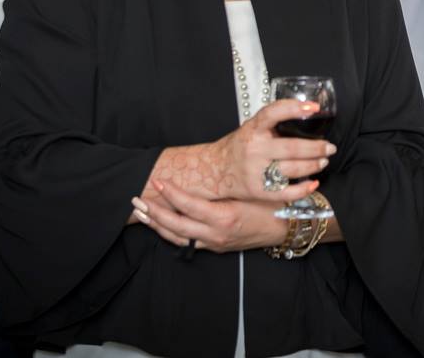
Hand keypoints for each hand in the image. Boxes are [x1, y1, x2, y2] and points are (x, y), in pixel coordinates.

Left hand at [130, 179, 287, 252]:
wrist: (286, 229)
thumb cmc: (272, 206)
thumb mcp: (249, 192)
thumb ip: (224, 188)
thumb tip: (199, 174)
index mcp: (224, 217)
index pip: (187, 206)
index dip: (170, 193)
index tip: (158, 181)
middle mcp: (216, 234)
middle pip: (174, 226)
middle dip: (153, 212)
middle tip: (137, 200)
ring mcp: (214, 243)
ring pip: (177, 237)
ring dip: (157, 225)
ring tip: (142, 213)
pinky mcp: (215, 248)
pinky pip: (186, 242)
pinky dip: (170, 233)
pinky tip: (161, 225)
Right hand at [150, 98, 336, 202]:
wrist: (216, 171)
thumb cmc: (239, 147)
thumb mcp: (251, 128)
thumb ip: (273, 124)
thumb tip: (308, 116)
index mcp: (253, 129)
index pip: (273, 113)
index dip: (294, 108)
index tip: (314, 107)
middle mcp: (254, 149)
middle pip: (292, 148)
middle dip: (317, 148)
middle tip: (330, 147)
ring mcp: (256, 171)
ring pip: (292, 169)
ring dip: (314, 165)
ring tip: (324, 161)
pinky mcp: (258, 190)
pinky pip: (286, 192)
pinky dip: (303, 189)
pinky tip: (313, 183)